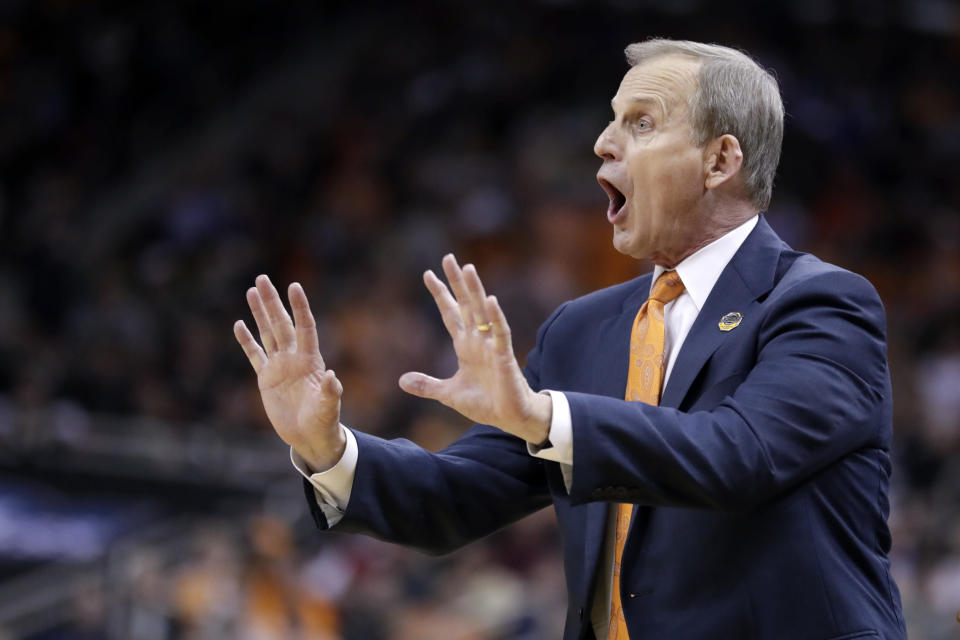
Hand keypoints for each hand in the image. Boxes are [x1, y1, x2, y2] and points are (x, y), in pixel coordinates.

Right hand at [234, 275, 345, 471]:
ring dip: (260, 313)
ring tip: (252, 291)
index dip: (300, 308)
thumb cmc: (324, 422)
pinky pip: (254, 355)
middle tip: (262, 278)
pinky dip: (246, 341)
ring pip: (267, 333)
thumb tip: (332, 378)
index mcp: (310, 360)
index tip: (294, 286)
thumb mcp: (329, 408)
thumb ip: (330, 393)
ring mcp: (279, 366)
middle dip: (272, 301)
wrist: (310, 436)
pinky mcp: (266, 378)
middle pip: (281, 324)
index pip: (305, 327)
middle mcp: (294, 357)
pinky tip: (239, 324)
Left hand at [399, 254, 551, 443]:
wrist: (510, 418)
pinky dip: (496, 317)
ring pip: (482, 311)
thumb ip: (427, 385)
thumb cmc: (485, 403)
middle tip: (448, 258)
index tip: (428, 274)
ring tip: (468, 269)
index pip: (450, 313)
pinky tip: (490, 300)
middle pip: (466, 304)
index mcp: (465, 345)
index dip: (440, 294)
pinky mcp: (505, 356)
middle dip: (456, 282)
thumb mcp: (448, 394)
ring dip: (475, 291)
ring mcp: (492, 345)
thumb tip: (401, 381)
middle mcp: (478, 340)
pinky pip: (501, 332)